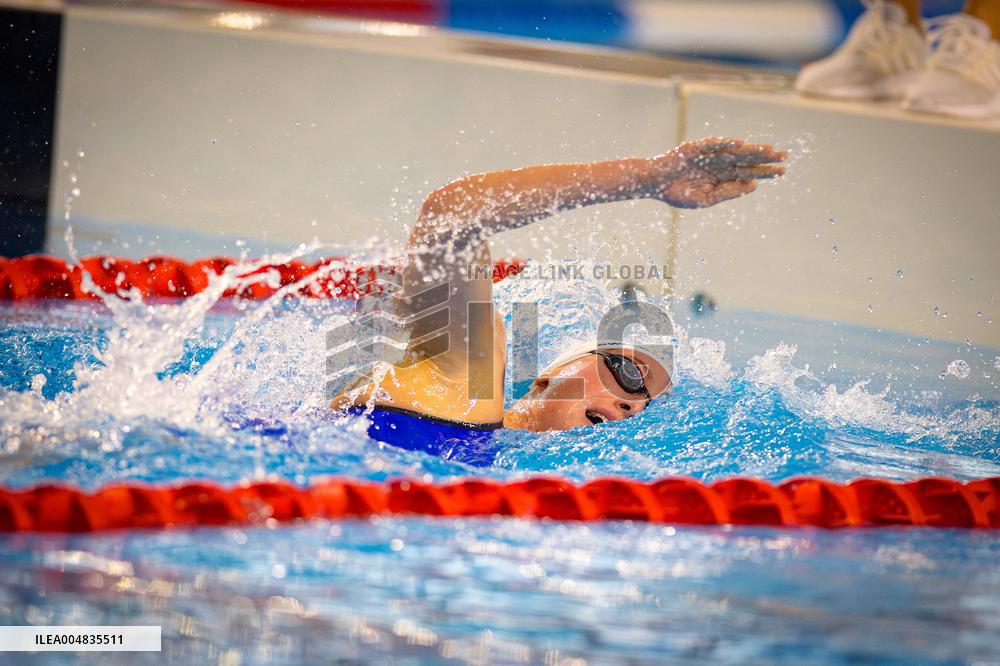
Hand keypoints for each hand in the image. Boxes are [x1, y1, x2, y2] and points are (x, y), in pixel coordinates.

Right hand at [649, 137, 786, 208]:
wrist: (654, 185)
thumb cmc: (677, 193)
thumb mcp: (705, 199)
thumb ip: (728, 192)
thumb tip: (753, 186)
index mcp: (721, 177)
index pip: (748, 172)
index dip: (764, 171)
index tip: (782, 171)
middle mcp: (718, 164)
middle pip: (746, 159)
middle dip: (765, 158)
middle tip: (785, 156)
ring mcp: (708, 155)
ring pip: (734, 151)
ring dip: (751, 149)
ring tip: (769, 149)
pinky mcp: (695, 148)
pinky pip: (712, 144)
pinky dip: (725, 143)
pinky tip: (740, 143)